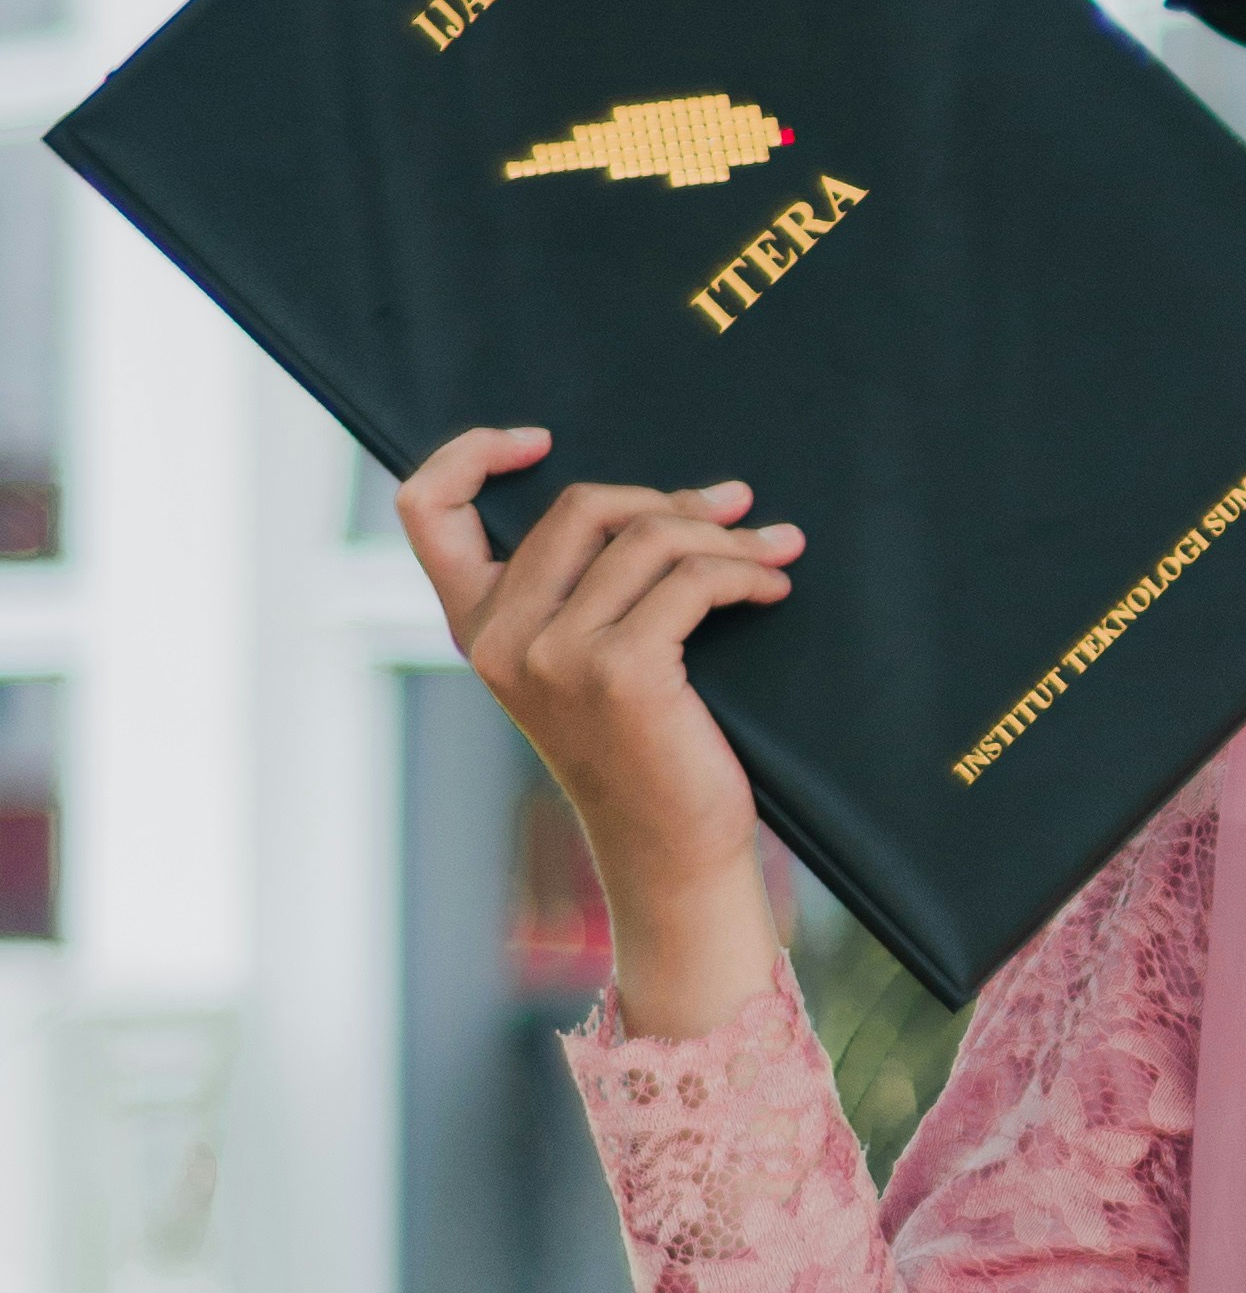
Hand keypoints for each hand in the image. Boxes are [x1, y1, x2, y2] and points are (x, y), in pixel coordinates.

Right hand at [395, 426, 794, 1043]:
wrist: (671, 853)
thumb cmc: (643, 752)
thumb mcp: (583, 665)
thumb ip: (581, 589)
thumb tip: (676, 497)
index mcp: (476, 628)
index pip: (424, 509)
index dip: (471, 451)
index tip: (541, 439)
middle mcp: (500, 639)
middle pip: (581, 505)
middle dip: (670, 500)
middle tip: (734, 511)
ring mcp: (555, 655)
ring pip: (648, 537)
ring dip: (726, 536)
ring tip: (771, 550)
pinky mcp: (621, 672)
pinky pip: (693, 579)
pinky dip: (745, 570)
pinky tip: (773, 585)